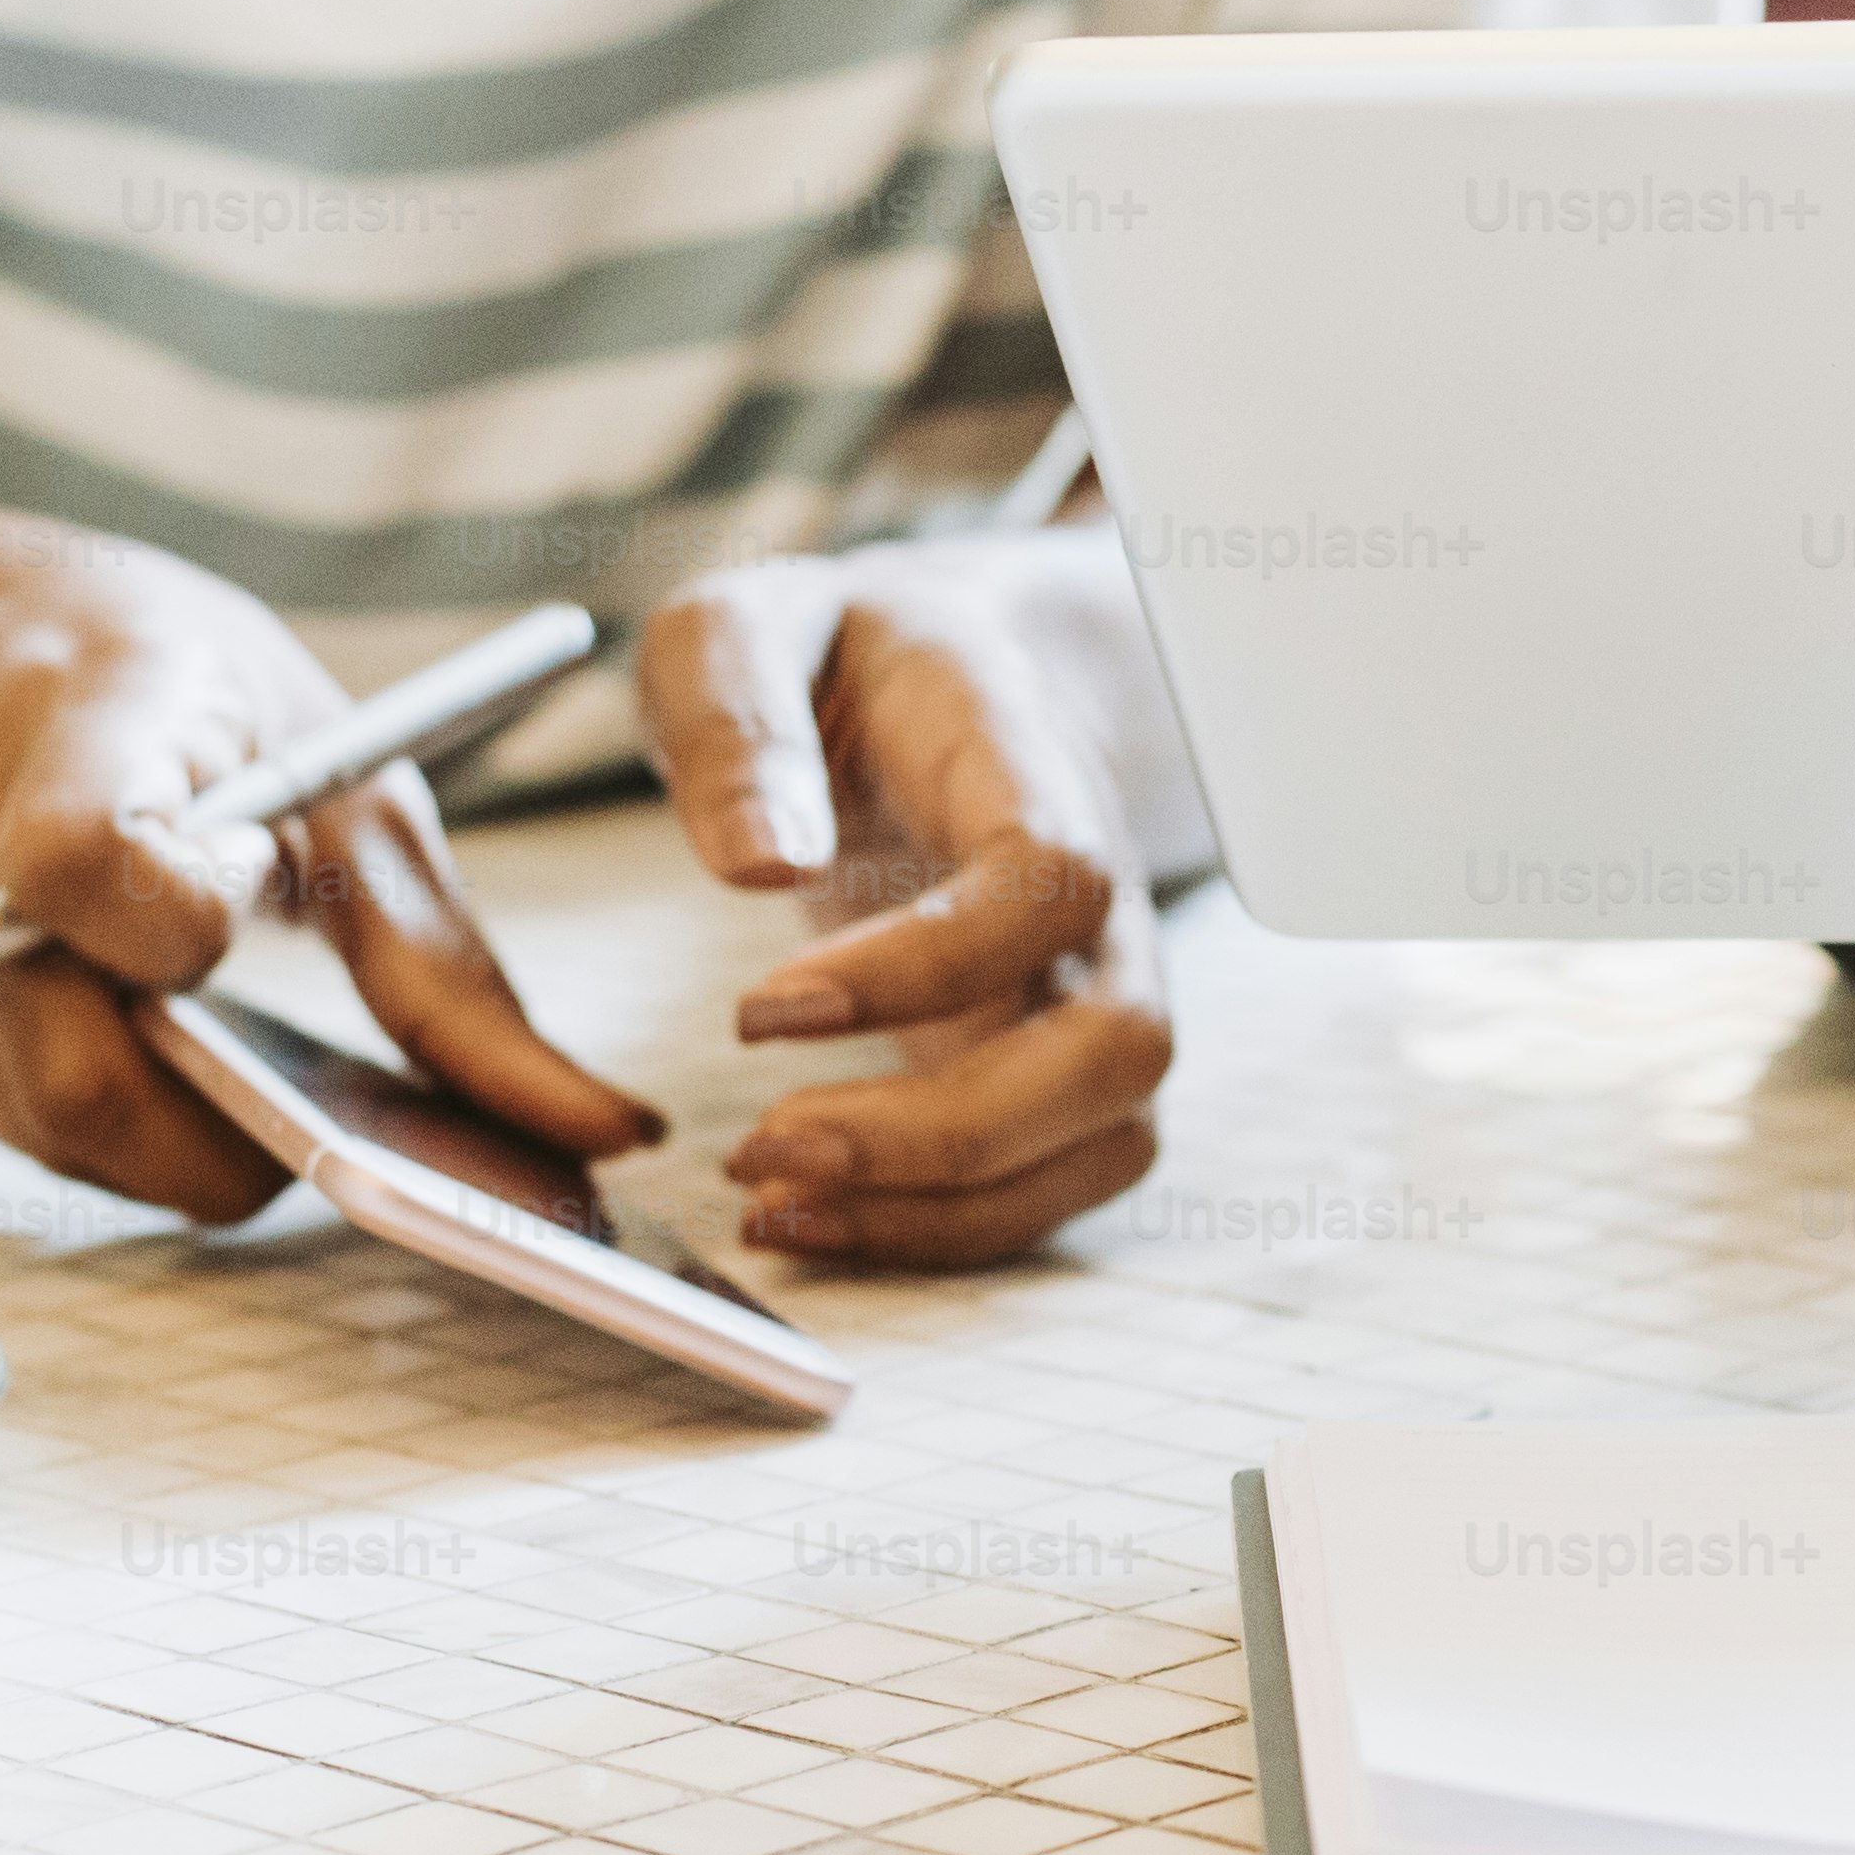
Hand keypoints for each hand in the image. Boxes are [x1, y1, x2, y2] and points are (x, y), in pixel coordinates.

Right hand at [0, 513, 659, 1223]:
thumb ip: (443, 960)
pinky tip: (152, 1037)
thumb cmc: (167, 690)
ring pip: (58, 1137)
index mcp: (77, 718)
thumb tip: (598, 1137)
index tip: (248, 900)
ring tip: (228, 1032)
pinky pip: (17, 1134)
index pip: (79, 859)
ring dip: (181, 1132)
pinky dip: (118, 1121)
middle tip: (310, 1076)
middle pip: (80, 1073)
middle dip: (229, 1121)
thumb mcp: (330, 762)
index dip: (176, 927)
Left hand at [644, 528, 1178, 1265]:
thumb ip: (738, 714)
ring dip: (946, 1205)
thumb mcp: (744, 624)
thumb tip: (761, 863)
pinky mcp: (1062, 1064)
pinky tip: (811, 1215)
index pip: (1049, 879)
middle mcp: (1099, 889)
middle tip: (764, 1148)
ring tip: (770, 1203)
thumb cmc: (835, 656)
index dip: (930, 967)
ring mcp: (1097, 984)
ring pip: (1104, 1137)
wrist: (942, 675)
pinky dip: (944, 1229)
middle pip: (1116, 1044)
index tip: (759, 1013)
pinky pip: (1056, 1181)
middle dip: (948, 1132)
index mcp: (1025, 756)